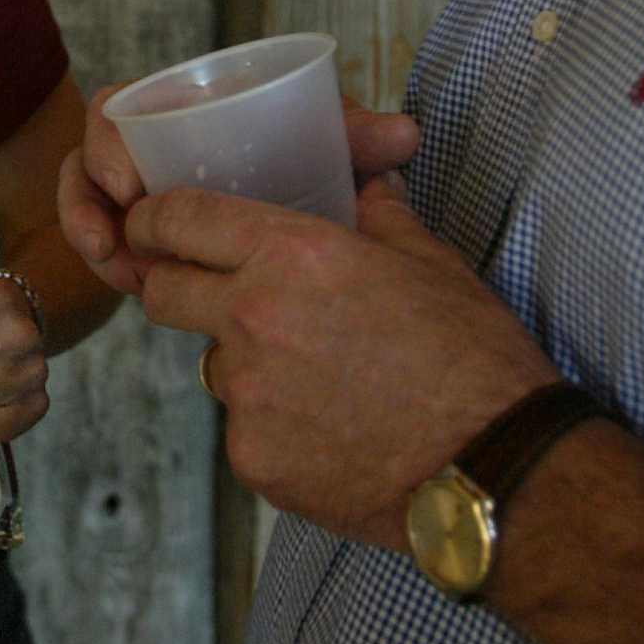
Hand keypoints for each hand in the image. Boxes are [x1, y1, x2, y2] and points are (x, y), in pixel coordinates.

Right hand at [60, 87, 422, 295]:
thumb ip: (358, 141)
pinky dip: (105, 260)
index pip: (123, 105)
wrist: (317, 243)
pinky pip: (101, 242)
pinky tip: (125, 284)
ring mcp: (136, 191)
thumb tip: (405, 135)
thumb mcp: (330, 155)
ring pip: (87, 202)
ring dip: (93, 233)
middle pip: (92, 155)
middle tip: (112, 239)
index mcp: (184, 107)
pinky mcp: (134, 236)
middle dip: (90, 197)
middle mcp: (149, 143)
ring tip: (119, 272)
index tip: (125, 184)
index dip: (110, 139)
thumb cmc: (314, 170)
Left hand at [129, 174, 558, 549]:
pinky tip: (330, 428)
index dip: (152, 220)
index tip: (147, 225)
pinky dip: (272, 424)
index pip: (177, 220)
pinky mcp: (253, 458)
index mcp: (292, 254)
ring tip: (314, 375)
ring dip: (242, 362)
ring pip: (212, 364)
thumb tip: (366, 176)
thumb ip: (376, 210)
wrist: (497, 467)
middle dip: (176, 287)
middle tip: (214, 294)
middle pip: (163, 293)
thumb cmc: (472, 357)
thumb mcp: (428, 260)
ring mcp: (247, 394)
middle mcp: (253, 317)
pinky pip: (242, 427)